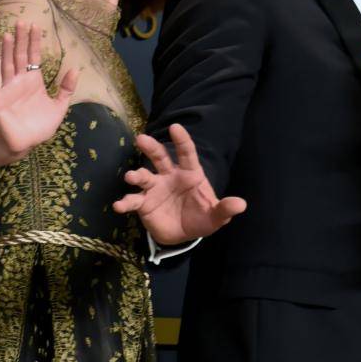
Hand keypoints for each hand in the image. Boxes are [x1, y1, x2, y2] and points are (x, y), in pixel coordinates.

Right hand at [0, 20, 78, 158]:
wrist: (27, 143)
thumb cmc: (40, 125)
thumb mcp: (59, 107)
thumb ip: (66, 89)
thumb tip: (75, 69)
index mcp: (34, 81)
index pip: (34, 57)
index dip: (34, 42)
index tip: (35, 25)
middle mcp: (20, 82)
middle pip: (20, 56)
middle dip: (21, 40)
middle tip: (21, 21)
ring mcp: (8, 91)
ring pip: (7, 67)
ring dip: (7, 52)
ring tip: (7, 35)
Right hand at [114, 124, 246, 245]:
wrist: (183, 234)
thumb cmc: (200, 218)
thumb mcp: (215, 216)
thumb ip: (225, 209)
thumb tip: (241, 204)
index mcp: (189, 174)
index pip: (187, 154)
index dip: (182, 140)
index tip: (176, 127)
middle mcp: (169, 176)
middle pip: (159, 157)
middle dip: (151, 147)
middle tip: (141, 139)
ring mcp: (154, 188)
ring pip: (143, 176)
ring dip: (136, 175)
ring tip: (131, 177)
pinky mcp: (143, 203)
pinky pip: (133, 201)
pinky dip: (125, 203)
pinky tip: (119, 206)